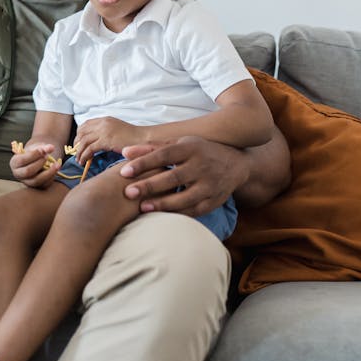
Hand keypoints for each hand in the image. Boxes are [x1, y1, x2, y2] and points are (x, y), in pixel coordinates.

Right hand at [10, 142, 61, 187]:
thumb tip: (51, 148)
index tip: (43, 150)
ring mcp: (27, 182)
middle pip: (28, 172)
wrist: (37, 159)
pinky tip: (56, 168)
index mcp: (15, 163)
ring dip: (48, 172)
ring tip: (57, 164)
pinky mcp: (36, 187)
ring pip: (36, 181)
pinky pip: (44, 184)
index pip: (22, 160)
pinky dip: (52, 176)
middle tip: (47, 156)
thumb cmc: (34, 152)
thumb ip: (43, 147)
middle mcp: (19, 174)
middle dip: (39, 164)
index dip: (33, 155)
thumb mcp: (37, 147)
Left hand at [73, 117, 145, 164]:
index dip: (79, 134)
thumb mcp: (117, 131)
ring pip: (83, 141)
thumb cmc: (133, 138)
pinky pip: (89, 149)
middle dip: (76, 143)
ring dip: (79, 152)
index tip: (78, 143)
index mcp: (105, 119)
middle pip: (82, 132)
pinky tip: (84, 162)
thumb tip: (97, 143)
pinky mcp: (106, 140)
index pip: (86, 124)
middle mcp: (103, 123)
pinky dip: (84, 156)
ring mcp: (104, 131)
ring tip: (79, 160)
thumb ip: (107, 133)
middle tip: (76, 153)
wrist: (144, 139)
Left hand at [119, 136, 249, 216]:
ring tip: (143, 208)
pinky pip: (194, 210)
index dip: (144, 163)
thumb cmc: (200, 151)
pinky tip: (161, 216)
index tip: (124, 171)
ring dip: (163, 204)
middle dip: (150, 186)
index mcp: (191, 148)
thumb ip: (152, 148)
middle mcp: (202, 165)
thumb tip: (125, 151)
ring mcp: (210, 185)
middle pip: (173, 177)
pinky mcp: (215, 201)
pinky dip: (177, 214)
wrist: (236, 164)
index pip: (164, 155)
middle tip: (128, 192)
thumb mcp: (180, 144)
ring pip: (185, 197)